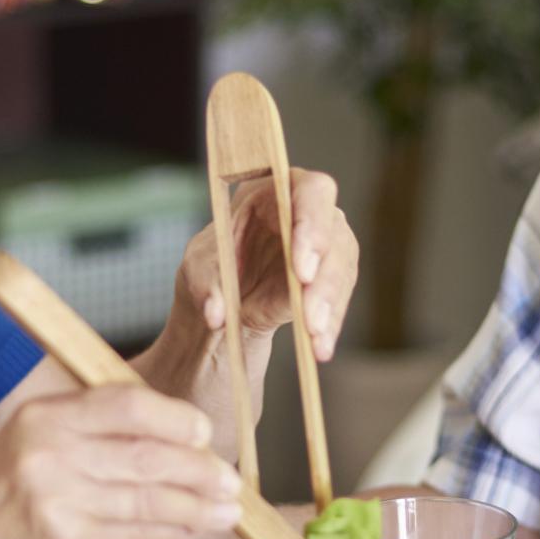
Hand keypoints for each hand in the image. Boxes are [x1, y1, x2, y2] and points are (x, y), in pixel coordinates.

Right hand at [0, 386, 244, 538]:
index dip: (176, 418)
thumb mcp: (29, 438)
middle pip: (150, 455)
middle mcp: (51, 453)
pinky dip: (174, 532)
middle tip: (229, 480)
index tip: (202, 432)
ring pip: (152, 499)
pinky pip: (138, 534)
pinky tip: (192, 529)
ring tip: (227, 509)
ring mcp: (59, 502)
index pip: (128, 404)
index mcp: (44, 416)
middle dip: (201, 469)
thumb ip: (90, 429)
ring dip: (199, 506)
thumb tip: (171, 434)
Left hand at [175, 168, 358, 360]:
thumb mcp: (198, 269)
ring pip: (341, 270)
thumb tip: (216, 314)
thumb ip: (206, 285)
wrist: (226, 297)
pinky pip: (337, 301)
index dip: (312, 223)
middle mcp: (310, 213)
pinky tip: (320, 348)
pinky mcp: (331, 280)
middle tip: (310, 313)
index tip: (302, 266)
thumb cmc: (214, 265)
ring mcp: (327, 247)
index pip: (309, 191)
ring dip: (329, 306)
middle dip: (325, 275)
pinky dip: (329, 326)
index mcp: (277, 190)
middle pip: (334, 233)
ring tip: (315, 338)